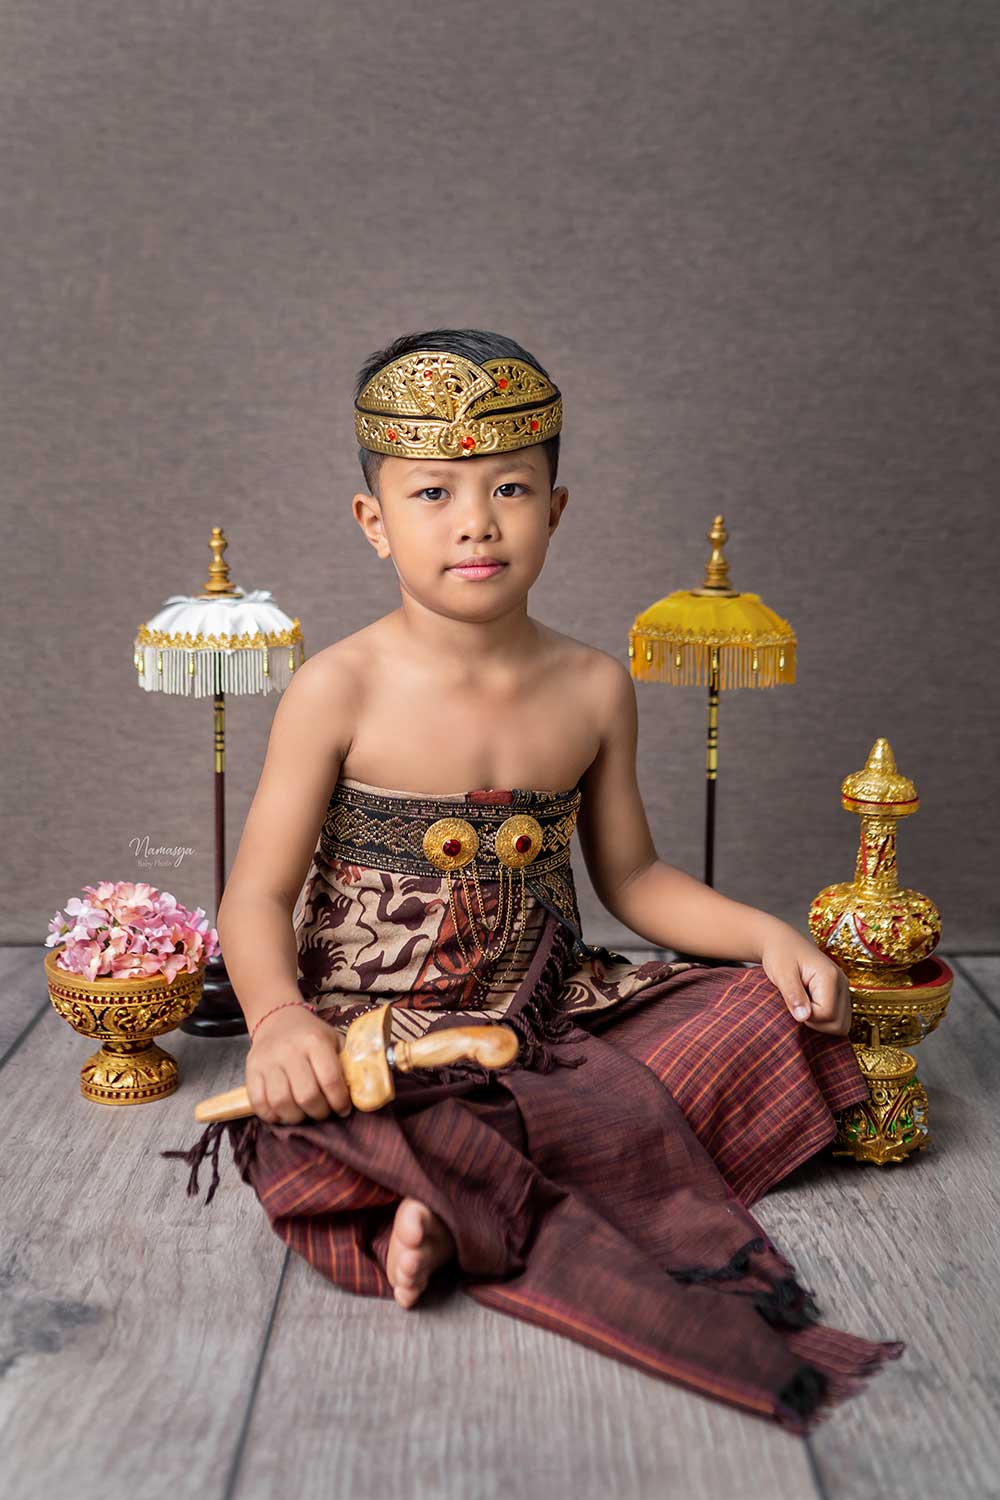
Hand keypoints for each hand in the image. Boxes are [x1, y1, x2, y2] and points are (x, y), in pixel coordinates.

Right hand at [246, 1006, 351, 1123]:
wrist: (277, 1019)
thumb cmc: (311, 1035)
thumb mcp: (333, 1040)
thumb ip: (345, 1063)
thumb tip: (360, 1091)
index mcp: (315, 1041)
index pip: (330, 1079)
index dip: (339, 1101)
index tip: (343, 1109)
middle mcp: (289, 1050)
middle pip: (306, 1096)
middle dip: (319, 1112)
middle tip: (324, 1113)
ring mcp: (267, 1061)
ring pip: (281, 1102)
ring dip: (296, 1117)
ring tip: (304, 1114)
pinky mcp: (251, 1071)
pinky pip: (259, 1103)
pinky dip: (272, 1115)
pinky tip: (283, 1112)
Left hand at [759, 928, 851, 1035]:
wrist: (782, 942)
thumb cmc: (780, 954)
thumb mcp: (781, 973)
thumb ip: (793, 995)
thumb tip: (804, 1017)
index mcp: (830, 976)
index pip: (828, 1014)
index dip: (808, 1017)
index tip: (792, 1004)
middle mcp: (842, 984)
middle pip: (839, 1025)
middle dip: (816, 1024)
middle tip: (797, 1008)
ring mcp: (843, 990)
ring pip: (841, 1025)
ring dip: (821, 1024)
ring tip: (803, 1007)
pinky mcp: (839, 995)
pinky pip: (838, 1019)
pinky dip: (824, 1021)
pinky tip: (808, 1008)